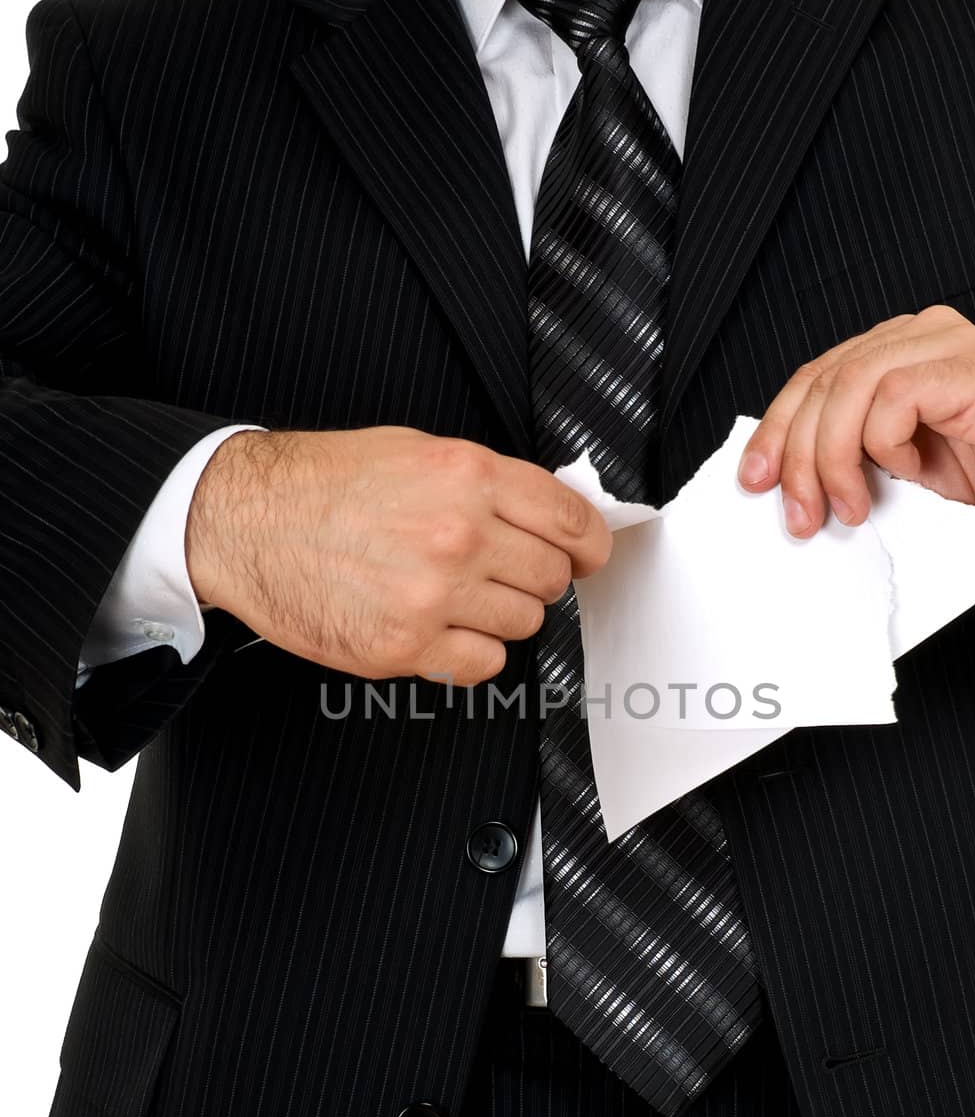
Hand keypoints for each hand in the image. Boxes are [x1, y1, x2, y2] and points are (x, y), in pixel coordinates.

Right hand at [185, 425, 611, 684]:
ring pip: (522, 624)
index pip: (571, 521)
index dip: (588, 545)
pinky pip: (483, 664)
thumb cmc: (321, 484)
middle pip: (550, 578)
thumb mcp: (416, 451)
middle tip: (499, 573)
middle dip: (533, 578)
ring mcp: (432, 594)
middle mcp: (458, 534)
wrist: (245, 520)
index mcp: (467, 476)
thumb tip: (549, 513)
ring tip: (455, 596)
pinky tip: (441, 629)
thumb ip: (487, 484)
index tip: (586, 556)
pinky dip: (471, 653)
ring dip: (499, 616)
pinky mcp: (404, 646)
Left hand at [738, 306, 974, 563]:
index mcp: (896, 353)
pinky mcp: (971, 368)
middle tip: (802, 514)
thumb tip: (775, 472)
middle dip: (799, 457)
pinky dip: (886, 443)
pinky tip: (910, 471)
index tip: (755, 479)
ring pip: (849, 386)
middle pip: (823, 381)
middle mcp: (919, 336)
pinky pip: (894, 395)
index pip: (813, 377)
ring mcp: (947, 344)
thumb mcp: (890, 471)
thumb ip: (842, 452)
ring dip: (834, 459)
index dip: (776, 430)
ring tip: (850, 507)